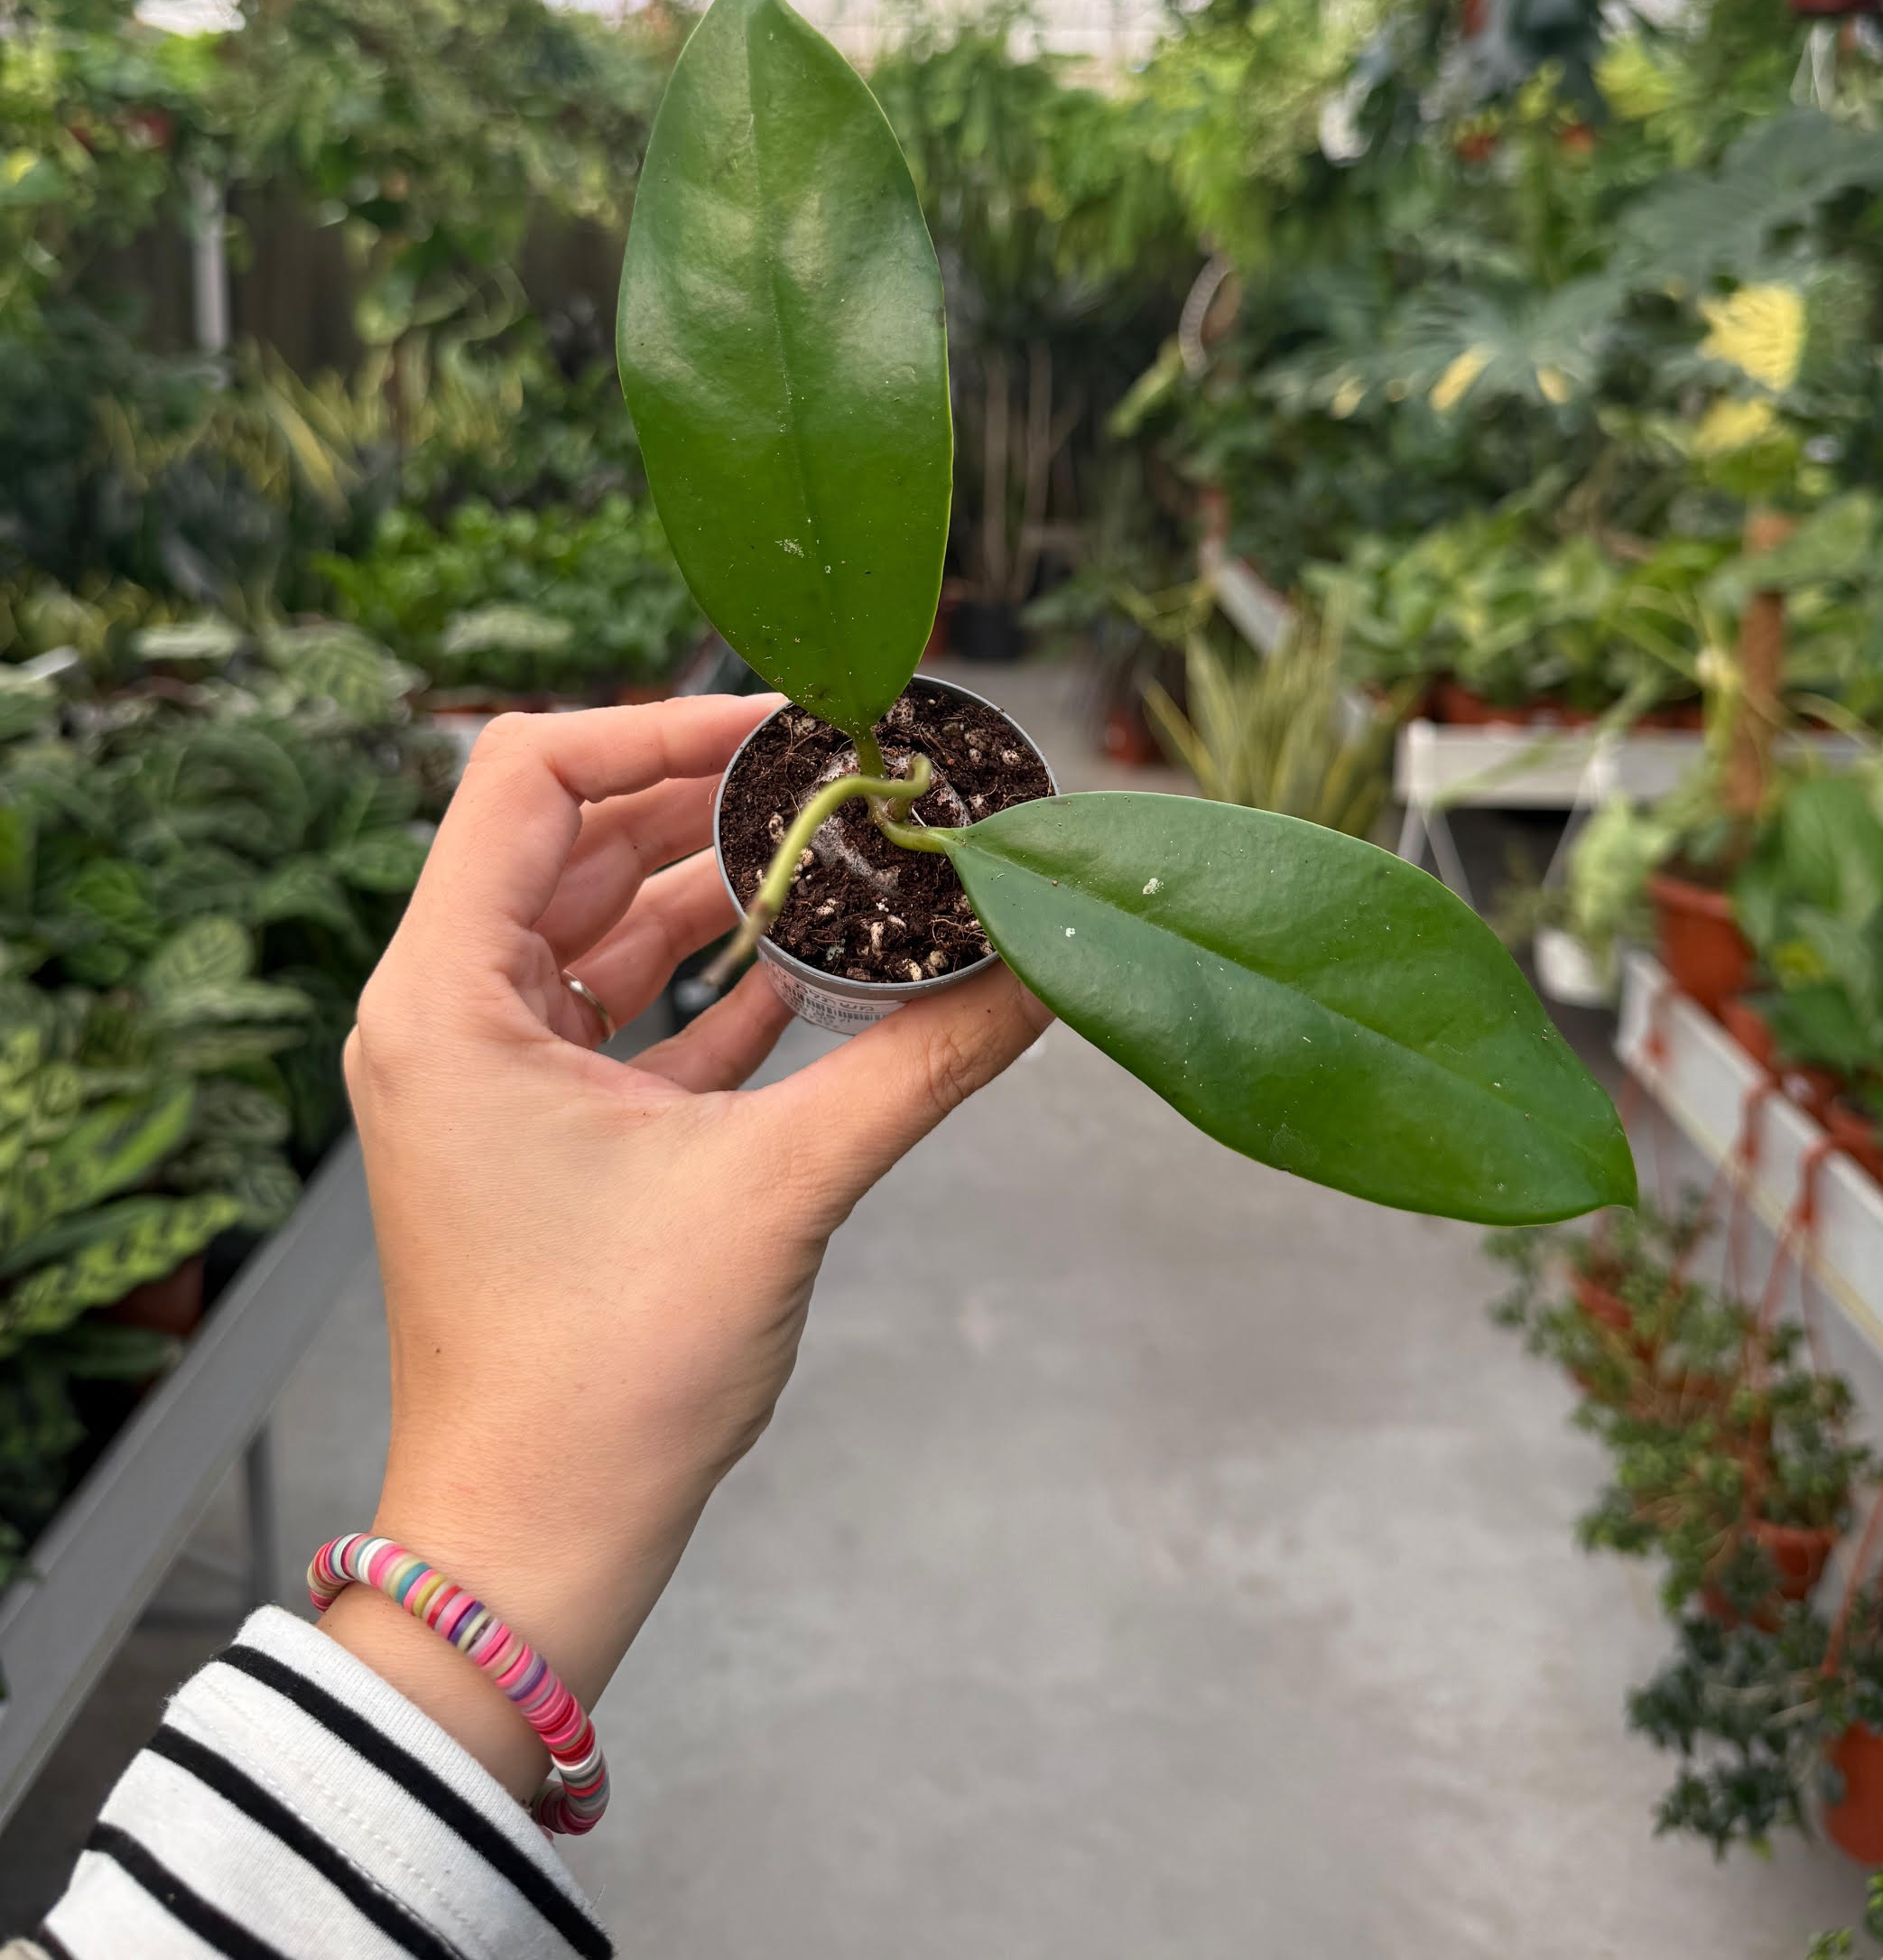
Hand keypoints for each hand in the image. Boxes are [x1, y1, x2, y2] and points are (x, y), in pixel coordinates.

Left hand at [323, 697, 1046, 1803]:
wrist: (532, 1553)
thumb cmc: (606, 1378)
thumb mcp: (778, 1190)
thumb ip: (918, 1062)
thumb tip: (1040, 968)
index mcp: (448, 996)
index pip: (530, 775)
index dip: (660, 723)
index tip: (789, 728)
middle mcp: (450, 1016)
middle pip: (580, 840)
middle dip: (719, 807)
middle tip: (852, 786)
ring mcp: (493, 1078)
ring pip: (612, 927)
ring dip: (728, 895)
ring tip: (855, 867)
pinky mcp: (545, 1136)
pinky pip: (631, 1015)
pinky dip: (719, 986)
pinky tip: (822, 970)